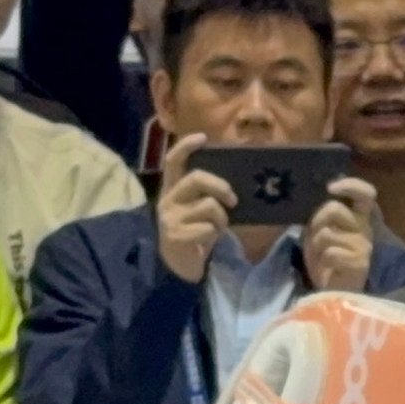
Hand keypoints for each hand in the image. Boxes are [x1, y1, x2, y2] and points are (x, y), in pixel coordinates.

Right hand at [152, 131, 234, 283]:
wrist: (179, 265)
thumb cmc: (195, 231)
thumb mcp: (200, 209)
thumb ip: (208, 194)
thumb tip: (237, 184)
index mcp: (172, 188)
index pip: (174, 160)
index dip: (187, 146)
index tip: (203, 138)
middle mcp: (167, 199)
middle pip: (197, 178)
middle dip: (220, 186)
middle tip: (233, 200)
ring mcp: (170, 217)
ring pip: (208, 206)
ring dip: (222, 218)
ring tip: (219, 226)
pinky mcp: (175, 235)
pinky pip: (208, 228)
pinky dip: (215, 234)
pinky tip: (208, 240)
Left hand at [301, 175, 377, 290]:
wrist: (333, 289)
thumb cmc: (326, 256)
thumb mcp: (321, 229)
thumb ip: (323, 212)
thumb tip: (319, 194)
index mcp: (358, 217)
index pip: (365, 194)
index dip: (350, 185)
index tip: (331, 188)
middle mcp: (364, 228)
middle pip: (334, 209)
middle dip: (316, 220)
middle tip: (316, 236)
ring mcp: (363, 246)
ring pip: (327, 233)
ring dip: (316, 245)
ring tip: (322, 255)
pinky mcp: (359, 263)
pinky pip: (331, 253)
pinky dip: (323, 260)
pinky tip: (329, 267)